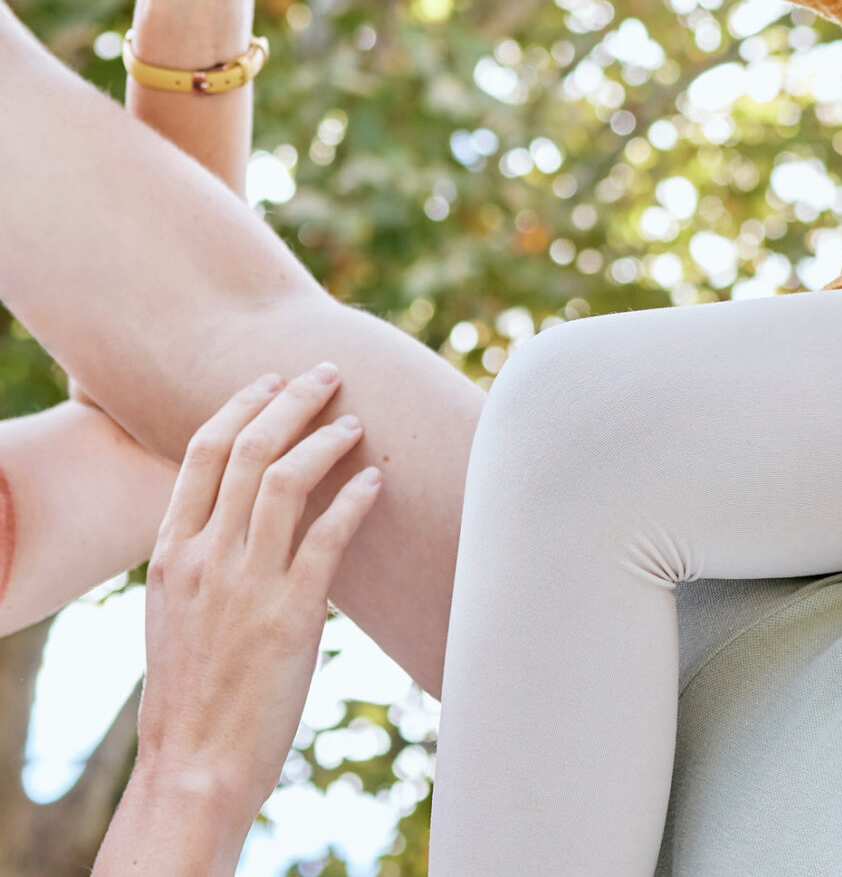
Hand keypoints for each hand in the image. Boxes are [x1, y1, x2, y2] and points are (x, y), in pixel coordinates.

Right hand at [124, 369, 379, 846]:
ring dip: (327, 439)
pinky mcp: (290, 614)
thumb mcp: (174, 609)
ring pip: (286, 480)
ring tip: (356, 422)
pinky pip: (328, 537)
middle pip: (249, 449)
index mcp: (170, 552)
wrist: (192, 761)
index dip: (241, 405)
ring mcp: (244, 583)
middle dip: (291, 401)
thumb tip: (236, 520)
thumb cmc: (192, 688)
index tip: (272, 379)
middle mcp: (203, 557)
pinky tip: (376, 481)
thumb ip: (200, 559)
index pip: (201, 453)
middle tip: (327, 374)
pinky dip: (355, 499)